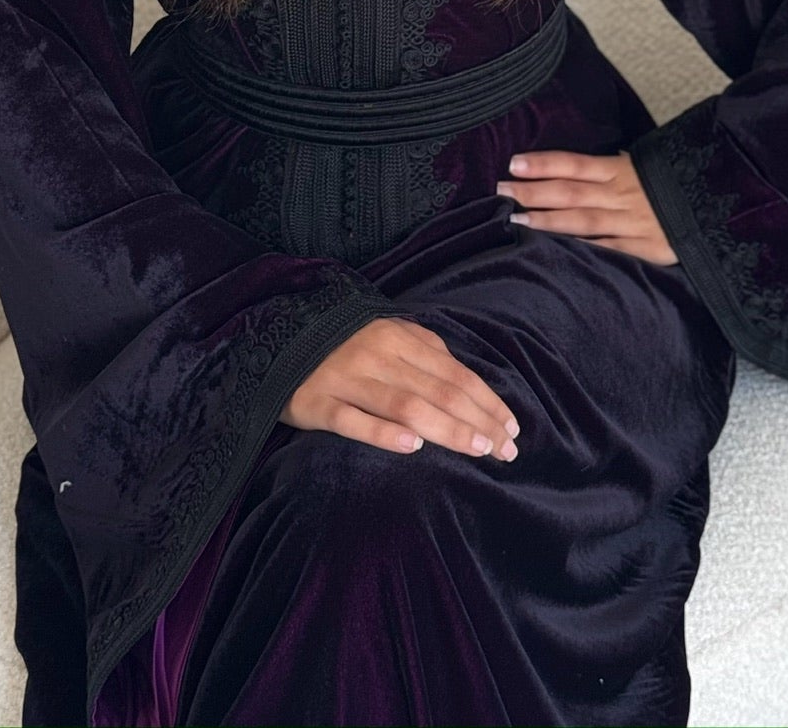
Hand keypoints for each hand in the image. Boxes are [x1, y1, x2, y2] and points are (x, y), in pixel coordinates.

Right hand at [279, 316, 519, 460]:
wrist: (274, 340)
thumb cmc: (343, 344)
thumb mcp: (387, 337)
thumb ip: (426, 355)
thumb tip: (470, 385)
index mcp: (397, 336)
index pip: (454, 373)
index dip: (486, 401)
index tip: (512, 429)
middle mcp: (376, 355)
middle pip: (437, 390)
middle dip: (478, 421)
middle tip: (506, 450)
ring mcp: (346, 379)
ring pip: (405, 404)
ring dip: (446, 428)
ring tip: (477, 449)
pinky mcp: (318, 404)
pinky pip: (354, 421)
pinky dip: (384, 433)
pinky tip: (412, 446)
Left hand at [496, 148, 679, 263]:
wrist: (724, 204)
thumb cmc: (681, 180)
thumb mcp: (650, 162)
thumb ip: (617, 166)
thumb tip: (581, 167)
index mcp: (623, 169)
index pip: (574, 164)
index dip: (543, 163)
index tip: (513, 163)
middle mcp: (623, 194)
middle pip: (569, 192)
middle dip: (532, 192)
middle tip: (499, 191)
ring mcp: (633, 222)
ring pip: (582, 222)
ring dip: (546, 222)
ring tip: (515, 219)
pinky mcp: (646, 248)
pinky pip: (607, 249)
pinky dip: (581, 250)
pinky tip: (555, 251)